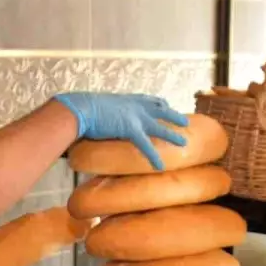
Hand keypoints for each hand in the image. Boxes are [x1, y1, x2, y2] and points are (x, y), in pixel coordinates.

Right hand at [52, 92, 188, 170]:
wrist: (80, 108)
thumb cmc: (83, 107)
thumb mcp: (99, 106)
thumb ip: (105, 112)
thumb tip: (99, 118)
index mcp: (128, 99)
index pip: (149, 99)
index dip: (159, 104)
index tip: (166, 105)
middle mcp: (135, 105)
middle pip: (161, 110)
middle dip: (174, 116)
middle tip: (185, 121)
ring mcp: (135, 117)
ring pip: (160, 127)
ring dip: (173, 135)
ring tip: (185, 143)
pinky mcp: (131, 129)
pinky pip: (146, 146)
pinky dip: (154, 157)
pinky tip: (160, 166)